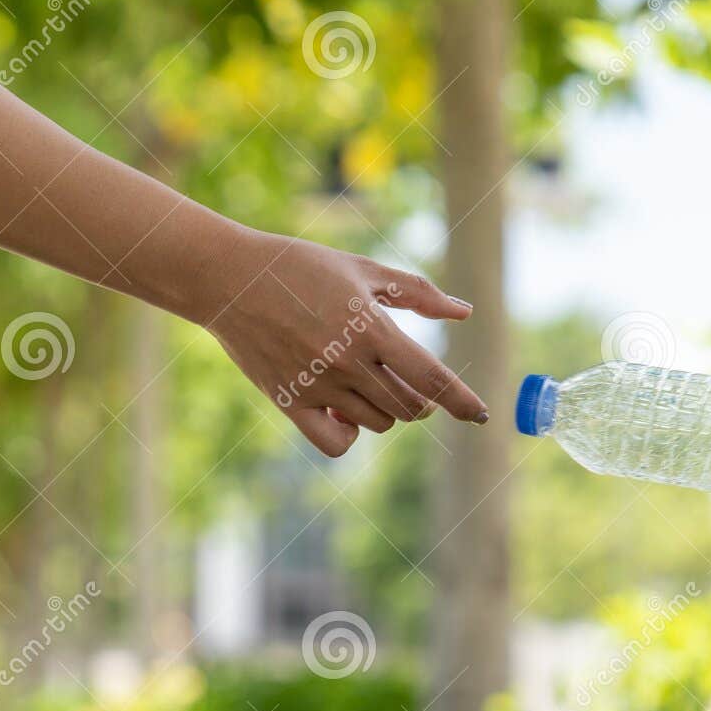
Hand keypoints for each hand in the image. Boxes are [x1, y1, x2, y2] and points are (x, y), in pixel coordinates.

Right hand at [203, 230, 484, 455]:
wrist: (228, 279)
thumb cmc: (299, 266)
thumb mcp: (362, 270)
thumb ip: (418, 293)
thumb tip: (464, 312)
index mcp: (370, 328)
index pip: (432, 378)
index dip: (463, 401)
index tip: (481, 414)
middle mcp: (347, 363)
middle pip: (410, 407)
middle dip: (422, 399)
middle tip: (407, 378)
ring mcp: (318, 387)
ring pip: (378, 423)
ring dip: (387, 410)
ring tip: (367, 381)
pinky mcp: (290, 404)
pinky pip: (336, 443)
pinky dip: (349, 434)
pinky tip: (344, 411)